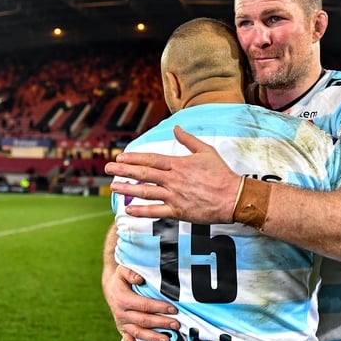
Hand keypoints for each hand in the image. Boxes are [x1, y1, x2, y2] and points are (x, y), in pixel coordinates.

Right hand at [102, 265, 179, 340]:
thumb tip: (140, 278)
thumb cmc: (121, 278)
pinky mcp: (122, 329)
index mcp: (123, 299)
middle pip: (144, 320)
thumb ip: (131, 273)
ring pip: (138, 333)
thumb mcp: (123, 270)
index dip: (159, 308)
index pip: (144, 305)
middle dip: (161, 323)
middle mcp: (121, 313)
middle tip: (176, 325)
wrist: (110, 287)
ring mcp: (122, 323)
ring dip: (153, 337)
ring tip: (167, 340)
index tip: (173, 309)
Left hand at [105, 126, 240, 222]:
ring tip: (113, 187)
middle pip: (143, 174)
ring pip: (145, 192)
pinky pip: (155, 212)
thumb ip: (188, 140)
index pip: (150, 159)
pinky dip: (141, 211)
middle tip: (108, 169)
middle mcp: (173, 180)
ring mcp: (174, 196)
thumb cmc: (221, 174)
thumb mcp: (206, 151)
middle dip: (123, 171)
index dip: (133, 158)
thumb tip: (176, 128)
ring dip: (127, 189)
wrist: (233, 197)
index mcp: (178, 164)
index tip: (120, 157)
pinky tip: (129, 210)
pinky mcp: (178, 212)